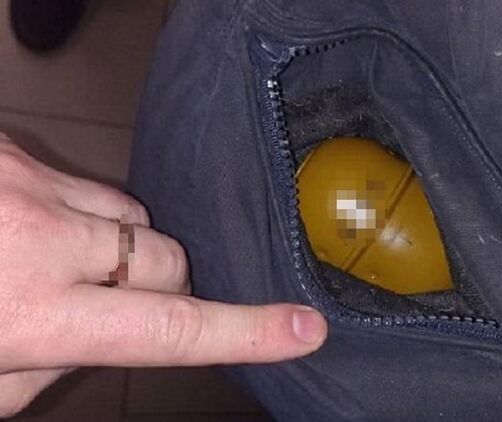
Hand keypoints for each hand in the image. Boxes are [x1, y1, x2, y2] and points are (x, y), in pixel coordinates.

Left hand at [0, 133, 327, 417]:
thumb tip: (99, 343)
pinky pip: (88, 183)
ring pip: (134, 216)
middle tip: (110, 303)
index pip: (171, 328)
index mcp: (28, 313)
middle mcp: (39, 239)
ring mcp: (30, 184)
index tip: (305, 329)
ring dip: (117, 246)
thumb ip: (52, 370)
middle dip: (160, 286)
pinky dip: (78, 211)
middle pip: (168, 260)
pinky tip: (32, 228)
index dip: (248, 332)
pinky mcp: (17, 152)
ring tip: (59, 261)